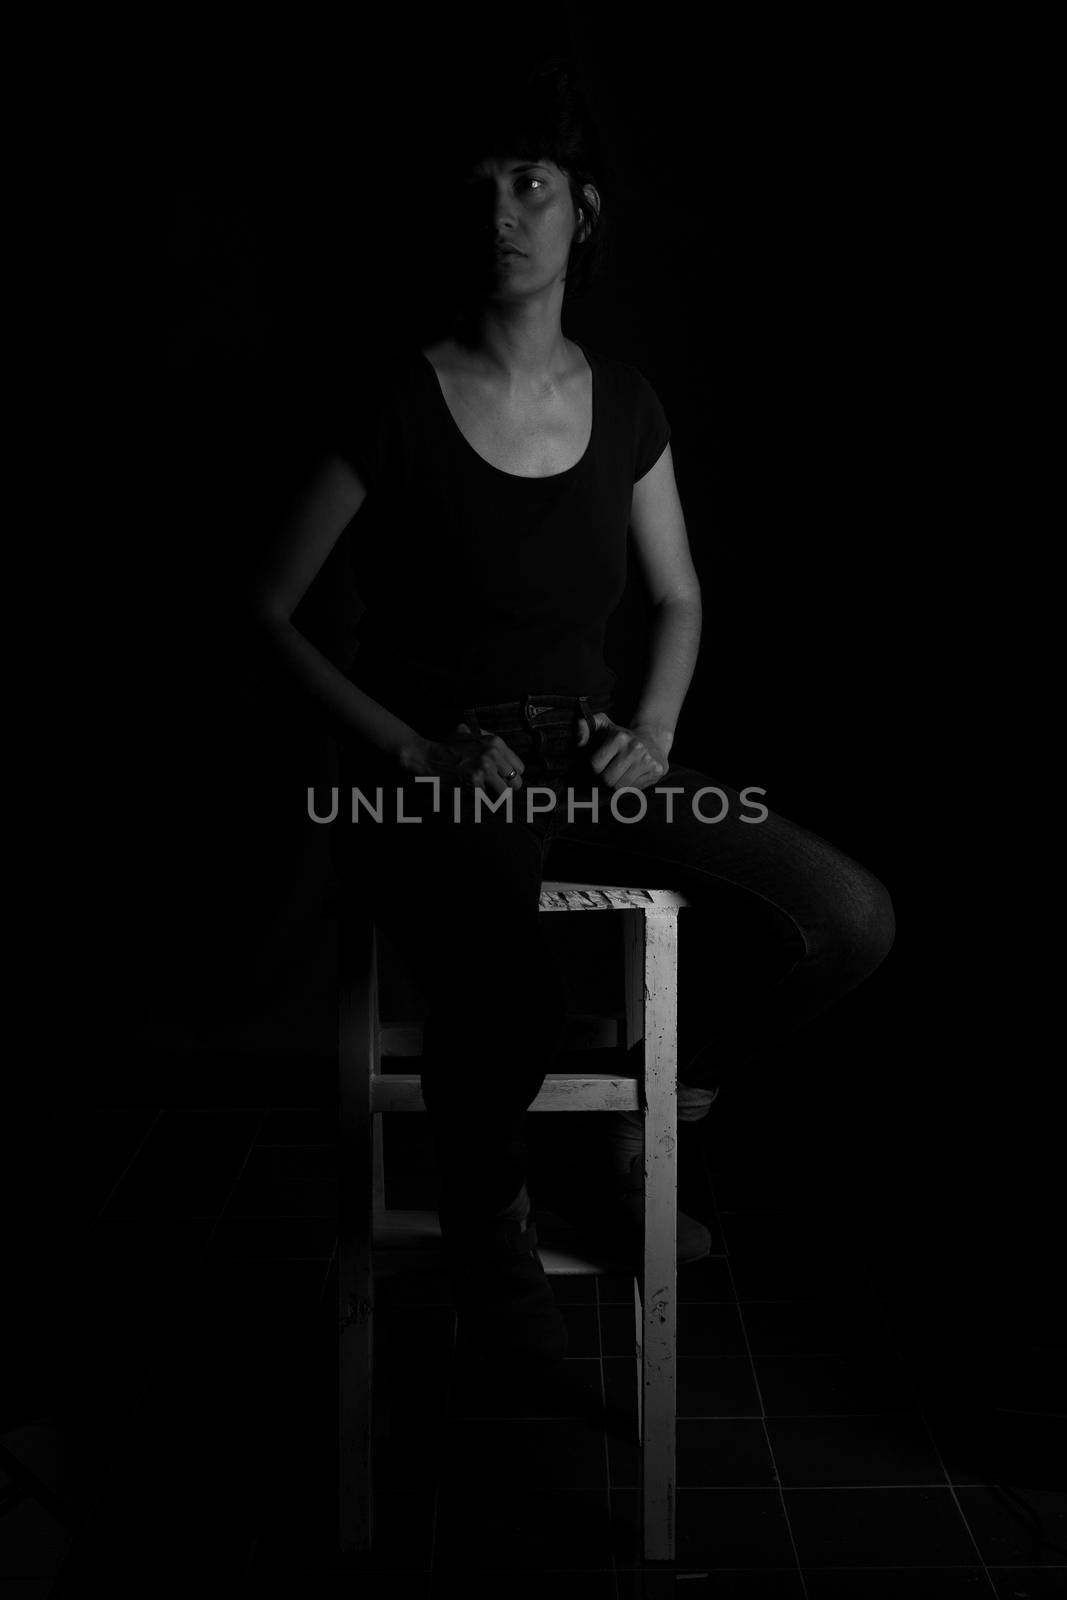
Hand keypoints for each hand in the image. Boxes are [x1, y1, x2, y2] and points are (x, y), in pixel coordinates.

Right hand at [399, 724, 524, 795]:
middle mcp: (493, 754)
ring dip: (494, 798)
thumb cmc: (448, 747)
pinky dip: (478, 800)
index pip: (520, 768)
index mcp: (495, 743)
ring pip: (504, 794)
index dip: (510, 776)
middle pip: (516, 783)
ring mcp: (484, 768)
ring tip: (483, 795)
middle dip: (506, 789)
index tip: (501, 780)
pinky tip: (468, 792)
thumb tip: (505, 760)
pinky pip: (486, 799)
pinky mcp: (473, 782)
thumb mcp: (470, 735)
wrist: (427, 755)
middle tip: (494, 791)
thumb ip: (488, 743)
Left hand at [581, 713, 669, 790]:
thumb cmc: (621, 736)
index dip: (592, 771)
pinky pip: (634, 790)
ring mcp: (647, 760)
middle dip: (602, 781)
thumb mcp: (601, 725)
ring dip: (615, 786)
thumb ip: (583, 727)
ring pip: (620, 787)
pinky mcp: (656, 770)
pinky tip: (630, 778)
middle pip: (607, 779)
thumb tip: (578, 742)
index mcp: (619, 737)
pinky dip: (629, 788)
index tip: (595, 769)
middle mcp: (634, 748)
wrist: (653, 738)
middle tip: (604, 777)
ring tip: (617, 777)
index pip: (595, 766)